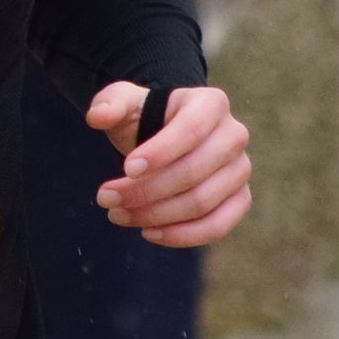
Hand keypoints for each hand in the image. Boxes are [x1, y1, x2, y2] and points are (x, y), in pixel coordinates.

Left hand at [85, 82, 250, 246]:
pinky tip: (148, 232)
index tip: (126, 169)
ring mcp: (240, 169)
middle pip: (193, 172)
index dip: (160, 153)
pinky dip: (181, 235)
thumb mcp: (125, 103)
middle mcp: (234, 135)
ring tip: (118, 214)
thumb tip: (98, 117)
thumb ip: (109, 104)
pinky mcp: (240, 199)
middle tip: (106, 198)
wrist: (167, 138)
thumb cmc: (146, 118)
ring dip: (155, 215)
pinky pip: (217, 226)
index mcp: (211, 104)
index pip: (191, 130)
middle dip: (145, 191)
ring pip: (202, 202)